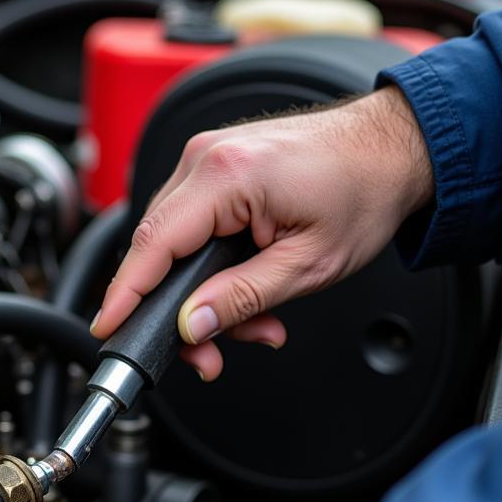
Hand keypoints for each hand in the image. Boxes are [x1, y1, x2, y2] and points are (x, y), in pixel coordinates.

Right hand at [91, 86, 433, 380]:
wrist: (395, 147)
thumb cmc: (364, 192)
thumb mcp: (306, 265)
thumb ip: (241, 298)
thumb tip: (191, 325)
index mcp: (227, 175)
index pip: (153, 244)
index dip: (125, 293)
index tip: (107, 326)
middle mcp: (206, 158)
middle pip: (158, 248)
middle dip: (179, 309)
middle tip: (210, 354)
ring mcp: (207, 158)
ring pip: (174, 243)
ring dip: (202, 293)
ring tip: (252, 324)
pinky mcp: (215, 167)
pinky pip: (191, 225)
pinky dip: (210, 266)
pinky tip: (244, 291)